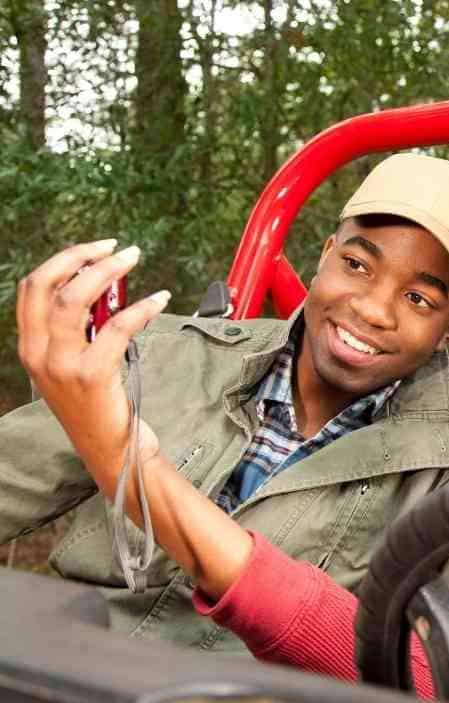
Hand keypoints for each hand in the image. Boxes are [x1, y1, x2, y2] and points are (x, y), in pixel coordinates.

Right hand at [17, 240, 169, 497]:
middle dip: (82, 257)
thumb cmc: (99, 405)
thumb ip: (77, 331)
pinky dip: (141, 307)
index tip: (94, 249)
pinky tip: (159, 299)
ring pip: (75, 300)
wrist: (112, 450)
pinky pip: (116, 328)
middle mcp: (39, 353)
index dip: (62, 260)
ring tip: (132, 259)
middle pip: (48, 285)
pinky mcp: (92, 375)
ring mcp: (62, 365)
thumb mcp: (73, 365)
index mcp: (30, 347)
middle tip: (117, 248)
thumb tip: (103, 288)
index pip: (32, 289)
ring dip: (108, 272)